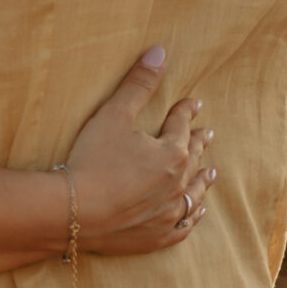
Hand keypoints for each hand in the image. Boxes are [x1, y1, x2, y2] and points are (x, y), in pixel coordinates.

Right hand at [63, 47, 214, 255]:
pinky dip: (194, 214)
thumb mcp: (114, 115)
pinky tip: (197, 210)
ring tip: (211, 171)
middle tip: (208, 134)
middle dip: (200, 143)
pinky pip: (185, 224)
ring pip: (195, 192)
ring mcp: (170, 212)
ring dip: (203, 179)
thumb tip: (159, 51)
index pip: (182, 124)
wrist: (74, 212)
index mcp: (172, 152)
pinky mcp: (159, 236)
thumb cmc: (92, 160)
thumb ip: (138, 84)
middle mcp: (179, 182)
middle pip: (194, 157)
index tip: (193, 103)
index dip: (186, 111)